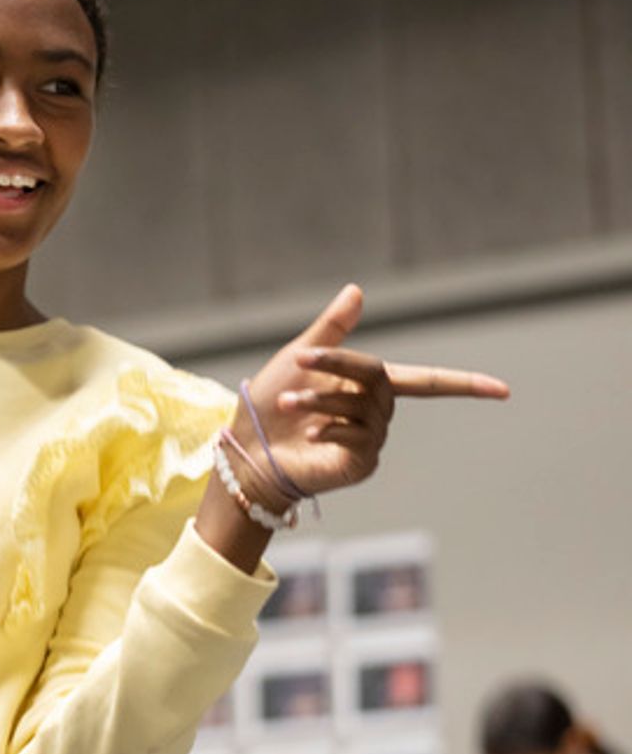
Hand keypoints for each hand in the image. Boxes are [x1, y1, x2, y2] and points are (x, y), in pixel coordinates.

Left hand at [236, 284, 509, 501]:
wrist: (249, 449)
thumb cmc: (270, 404)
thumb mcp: (300, 357)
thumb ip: (333, 329)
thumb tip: (357, 289)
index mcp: (370, 386)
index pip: (430, 382)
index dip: (466, 384)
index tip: (504, 390)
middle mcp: (377, 413)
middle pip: (378, 379)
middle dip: (338, 367)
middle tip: (299, 363)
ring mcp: (371, 441)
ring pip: (363, 406)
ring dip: (321, 400)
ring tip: (291, 404)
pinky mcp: (360, 464)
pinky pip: (358, 436)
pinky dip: (331, 429)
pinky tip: (310, 434)